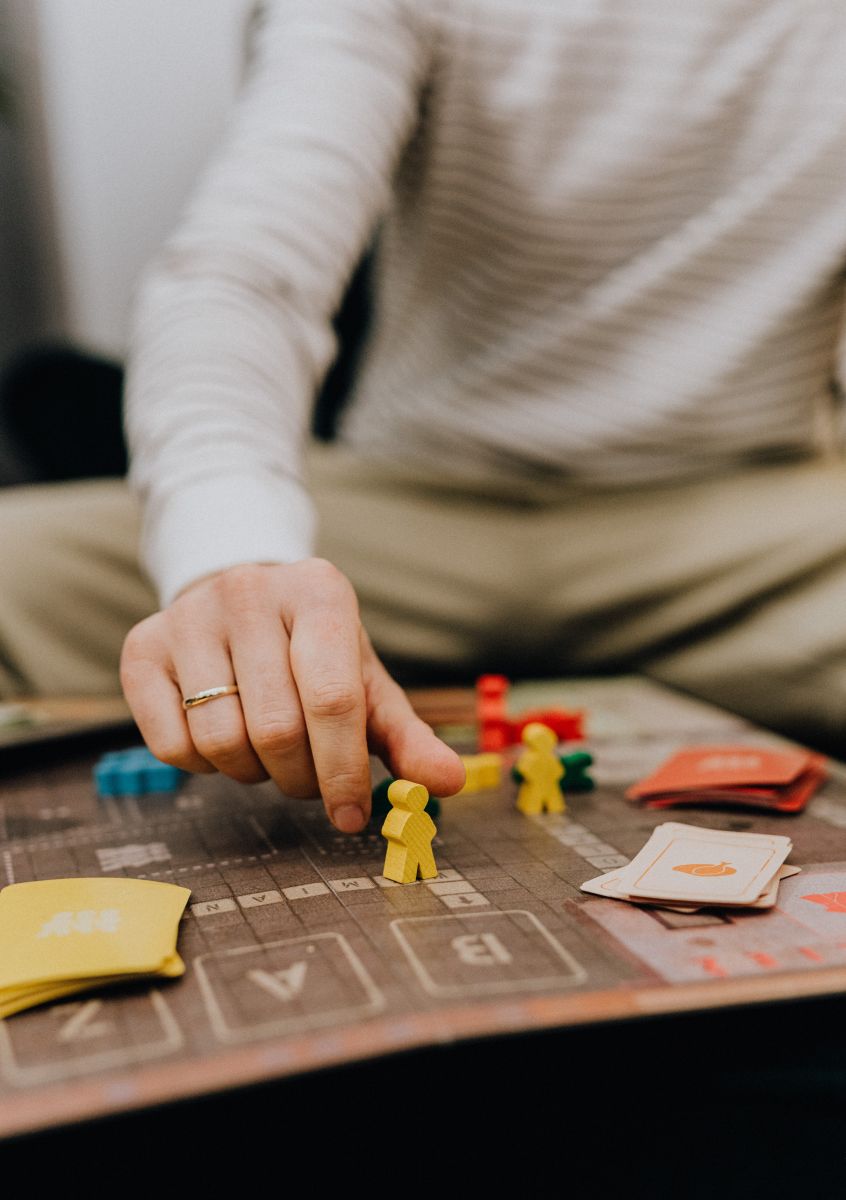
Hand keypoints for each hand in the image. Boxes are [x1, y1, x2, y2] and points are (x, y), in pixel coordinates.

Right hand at [120, 560, 465, 831]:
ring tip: (268, 753)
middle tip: (309, 780)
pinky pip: (171, 746)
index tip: (351, 815)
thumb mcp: (366, 684)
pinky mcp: (141, 647)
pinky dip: (204, 766)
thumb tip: (448, 783)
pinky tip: (223, 738)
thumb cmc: (314, 653)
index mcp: (319, 592)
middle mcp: (249, 591)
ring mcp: (188, 616)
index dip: (344, 771)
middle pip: (277, 729)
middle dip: (300, 778)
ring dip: (253, 774)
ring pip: (221, 741)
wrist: (242, 601)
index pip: (333, 699)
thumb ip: (407, 736)